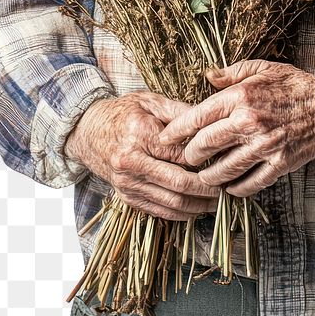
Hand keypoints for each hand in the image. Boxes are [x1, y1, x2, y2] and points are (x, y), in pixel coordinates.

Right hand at [64, 90, 222, 220]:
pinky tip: (196, 209)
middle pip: (178, 182)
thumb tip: (210, 119)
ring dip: (197, 206)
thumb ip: (179, 111)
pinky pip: (157, 211)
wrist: (87, 132)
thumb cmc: (122, 112)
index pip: (181, 153)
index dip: (206, 159)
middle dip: (207, 189)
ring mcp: (126, 183)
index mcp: (139, 135)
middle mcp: (131, 162)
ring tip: (218, 202)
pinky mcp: (125, 196)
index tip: (225, 160)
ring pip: (170, 202)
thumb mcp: (149, 101)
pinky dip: (180, 214)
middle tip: (227, 188)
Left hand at [156, 60, 314, 197]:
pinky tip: (229, 187)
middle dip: (189, 155)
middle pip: (204, 145)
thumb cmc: (296, 86)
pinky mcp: (279, 164)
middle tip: (185, 158)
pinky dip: (235, 188)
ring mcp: (264, 145)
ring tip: (203, 176)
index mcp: (241, 96)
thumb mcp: (264, 68)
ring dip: (208, 176)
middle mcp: (249, 121)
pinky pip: (248, 183)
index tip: (164, 137)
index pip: (197, 116)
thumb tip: (207, 76)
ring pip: (223, 169)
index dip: (176, 130)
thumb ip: (233, 73)